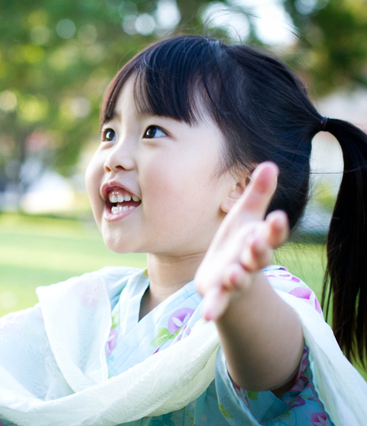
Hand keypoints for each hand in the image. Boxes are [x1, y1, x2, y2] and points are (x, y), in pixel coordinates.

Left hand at [195, 162, 288, 320]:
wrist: (227, 276)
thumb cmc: (238, 241)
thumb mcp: (245, 216)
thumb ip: (258, 193)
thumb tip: (270, 163)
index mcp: (258, 240)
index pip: (272, 233)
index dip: (276, 227)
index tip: (278, 216)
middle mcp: (251, 261)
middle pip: (258, 257)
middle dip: (258, 251)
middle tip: (256, 242)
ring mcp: (237, 279)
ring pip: (240, 279)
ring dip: (238, 277)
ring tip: (234, 273)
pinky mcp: (220, 294)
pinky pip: (219, 303)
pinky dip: (214, 308)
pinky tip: (207, 316)